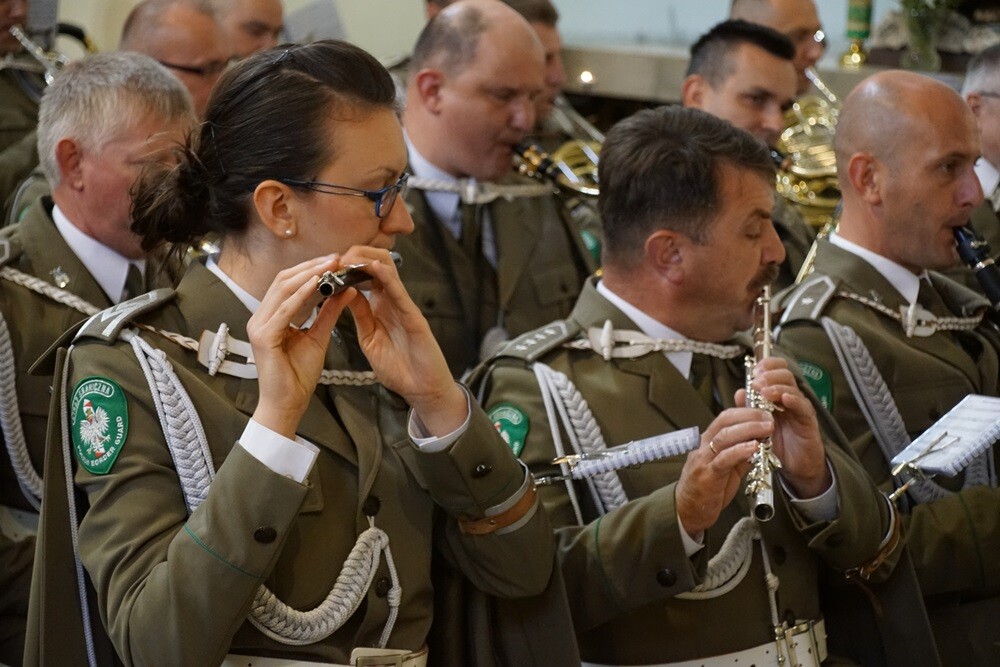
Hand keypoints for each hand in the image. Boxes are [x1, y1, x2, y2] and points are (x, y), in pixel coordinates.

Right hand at [247, 255, 353, 438]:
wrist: (288, 404)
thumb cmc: (299, 375)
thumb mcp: (318, 337)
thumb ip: (328, 313)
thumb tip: (346, 290)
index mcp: (271, 316)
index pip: (289, 284)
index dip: (311, 269)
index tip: (335, 260)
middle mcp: (260, 317)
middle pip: (284, 280)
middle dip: (312, 266)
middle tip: (336, 257)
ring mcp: (259, 325)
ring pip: (283, 289)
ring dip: (309, 274)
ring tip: (331, 264)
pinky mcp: (263, 336)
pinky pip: (284, 309)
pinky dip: (301, 295)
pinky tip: (318, 284)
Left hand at [338, 246, 465, 435]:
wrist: (422, 390)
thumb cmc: (399, 367)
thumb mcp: (370, 338)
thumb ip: (361, 315)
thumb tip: (344, 293)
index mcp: (381, 306)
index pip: (365, 275)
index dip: (347, 265)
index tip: (328, 263)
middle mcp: (393, 301)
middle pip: (377, 264)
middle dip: (356, 255)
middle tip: (335, 256)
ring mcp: (405, 307)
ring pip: (388, 271)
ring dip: (368, 259)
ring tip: (349, 256)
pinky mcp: (414, 318)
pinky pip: (400, 293)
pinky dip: (387, 277)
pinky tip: (375, 267)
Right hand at [675, 409, 770, 536]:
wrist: (689, 511)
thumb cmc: (708, 489)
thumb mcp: (727, 467)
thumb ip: (740, 454)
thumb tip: (758, 442)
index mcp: (708, 441)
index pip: (725, 418)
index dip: (745, 411)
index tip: (764, 411)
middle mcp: (703, 446)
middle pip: (725, 422)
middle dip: (749, 416)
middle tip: (769, 417)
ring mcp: (704, 460)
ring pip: (724, 437)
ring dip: (748, 430)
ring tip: (766, 428)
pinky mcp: (708, 475)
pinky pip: (724, 459)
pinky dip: (740, 450)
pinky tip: (754, 446)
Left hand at [740, 356, 830, 497]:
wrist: (796, 465)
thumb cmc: (778, 442)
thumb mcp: (759, 423)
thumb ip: (750, 408)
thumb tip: (739, 392)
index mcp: (778, 395)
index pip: (776, 371)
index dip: (766, 366)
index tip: (753, 370)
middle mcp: (790, 397)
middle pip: (785, 375)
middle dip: (769, 374)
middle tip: (756, 381)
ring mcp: (800, 408)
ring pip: (792, 388)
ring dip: (777, 386)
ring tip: (763, 390)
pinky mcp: (808, 421)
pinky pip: (803, 407)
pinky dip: (793, 400)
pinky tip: (784, 398)